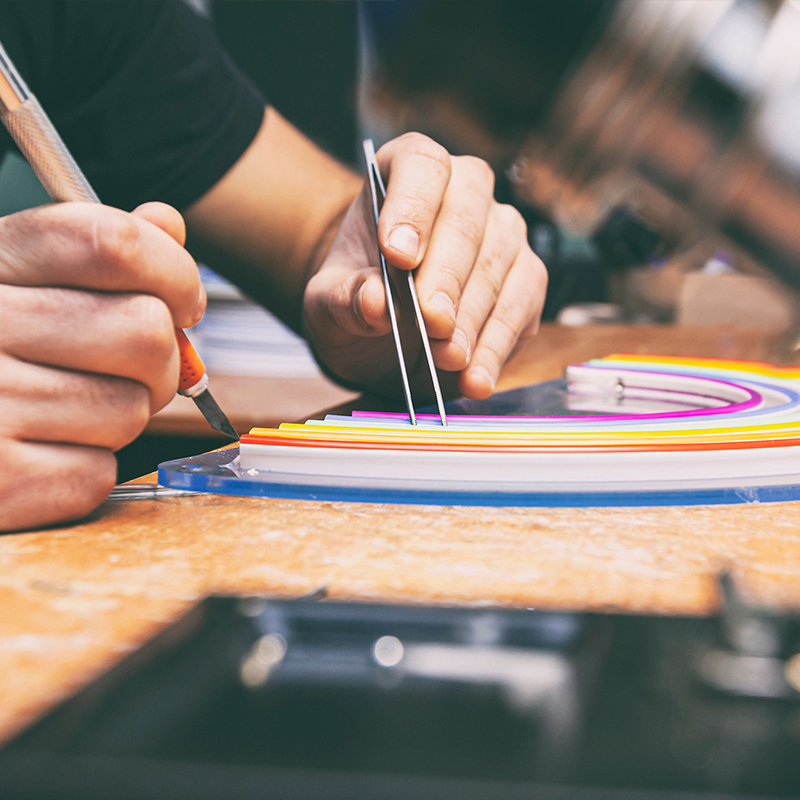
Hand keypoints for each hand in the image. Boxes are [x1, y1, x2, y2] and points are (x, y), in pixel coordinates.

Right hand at [0, 201, 203, 531]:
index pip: (113, 243)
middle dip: (159, 361)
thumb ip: (96, 250)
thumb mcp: (20, 277)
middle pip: (145, 333)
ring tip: (64, 409)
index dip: (176, 273)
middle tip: (128, 369)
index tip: (184, 302)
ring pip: (131, 410)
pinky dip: (83, 470)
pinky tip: (38, 452)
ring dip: (115, 418)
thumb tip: (167, 223)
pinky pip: (98, 473)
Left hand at [303, 132, 546, 401]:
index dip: (413, 207)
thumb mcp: (329, 303)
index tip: (397, 256)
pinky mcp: (525, 280)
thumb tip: (375, 302)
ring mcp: (502, 233)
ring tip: (447, 359)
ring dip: (473, 318)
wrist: (382, 333)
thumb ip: (343, 298)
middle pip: (468, 217)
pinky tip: (475, 378)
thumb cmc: (356, 300)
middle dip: (449, 277)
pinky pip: (522, 308)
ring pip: (501, 265)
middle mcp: (464, 192)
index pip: (422, 166)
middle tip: (432, 323)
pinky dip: (498, 347)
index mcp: (408, 171)